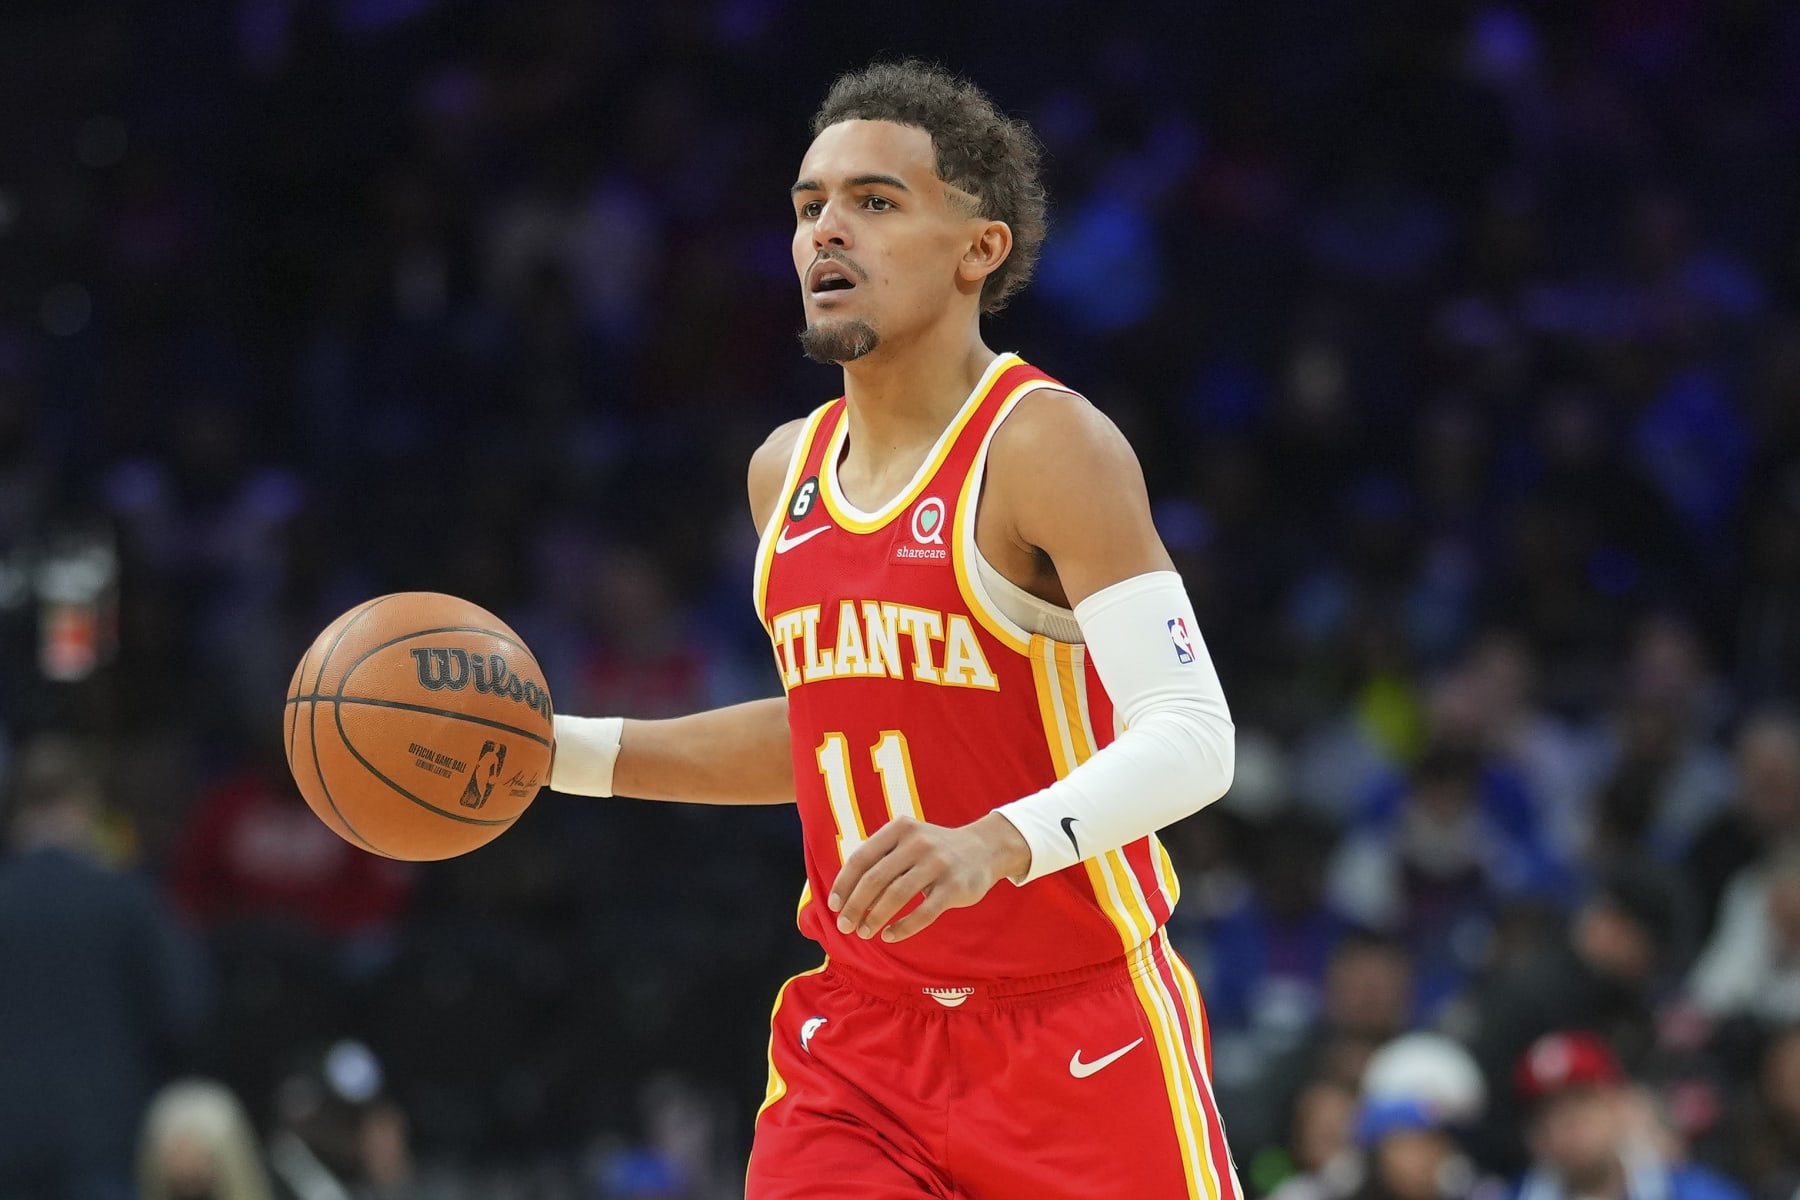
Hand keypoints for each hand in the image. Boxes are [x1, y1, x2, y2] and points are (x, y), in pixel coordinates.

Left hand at [828, 813, 1031, 942]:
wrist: (985, 848)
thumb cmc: (933, 851)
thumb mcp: (907, 841)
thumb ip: (880, 859)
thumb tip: (845, 894)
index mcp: (900, 829)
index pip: (861, 858)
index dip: (844, 884)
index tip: (834, 906)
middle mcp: (917, 842)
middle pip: (875, 878)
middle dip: (855, 905)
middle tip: (845, 926)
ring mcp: (938, 863)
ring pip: (896, 895)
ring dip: (875, 918)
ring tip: (864, 933)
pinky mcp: (955, 886)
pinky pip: (924, 912)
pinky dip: (903, 927)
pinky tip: (890, 936)